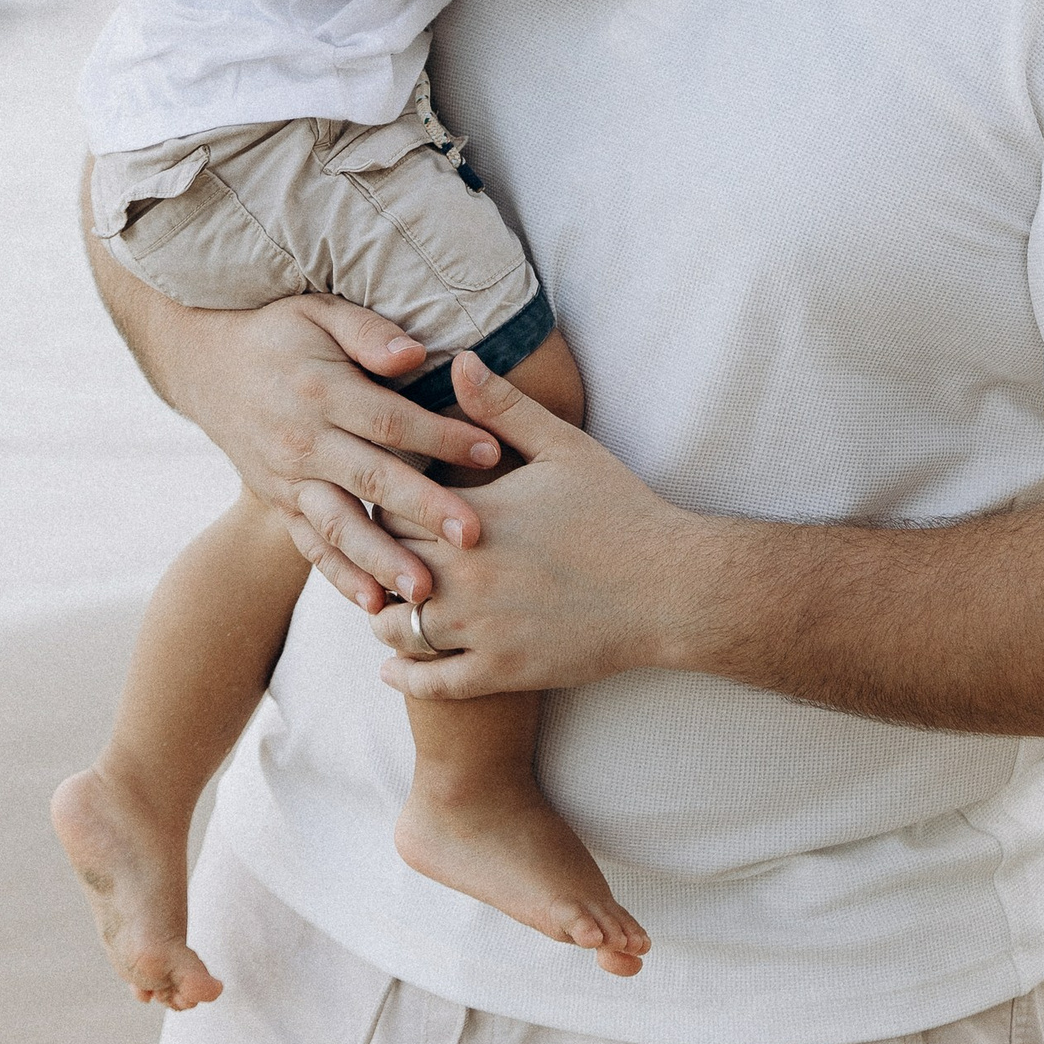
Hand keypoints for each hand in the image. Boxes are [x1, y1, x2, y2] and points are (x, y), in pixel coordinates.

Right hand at [85, 225, 509, 612]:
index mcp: (321, 391)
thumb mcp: (319, 312)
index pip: (391, 419)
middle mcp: (303, 442)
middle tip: (473, 536)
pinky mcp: (279, 504)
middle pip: (372, 479)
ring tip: (423, 591)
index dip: (442, 437)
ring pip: (340, 524)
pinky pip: (311, 545)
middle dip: (424, 509)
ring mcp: (288, 480)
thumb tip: (415, 354)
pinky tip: (373, 603)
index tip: (491, 452)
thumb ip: (367, 332)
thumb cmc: (279, 333)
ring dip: (382, 560)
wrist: (206, 366)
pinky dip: (340, 576)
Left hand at [369, 356, 702, 695]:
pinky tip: (393, 666)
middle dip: (377, 556)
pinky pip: (432, 682)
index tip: (387, 501)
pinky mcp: (501, 672)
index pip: (389, 508)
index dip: (382, 504)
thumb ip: (504, 407)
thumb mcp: (563, 447)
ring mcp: (482, 630)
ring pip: (397, 627)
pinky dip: (405, 675)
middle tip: (374, 550)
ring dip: (385, 615)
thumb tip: (459, 360)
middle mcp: (467, 576)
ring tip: (383, 604)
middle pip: (385, 565)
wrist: (669, 587)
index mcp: (475, 517)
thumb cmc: (620, 509)